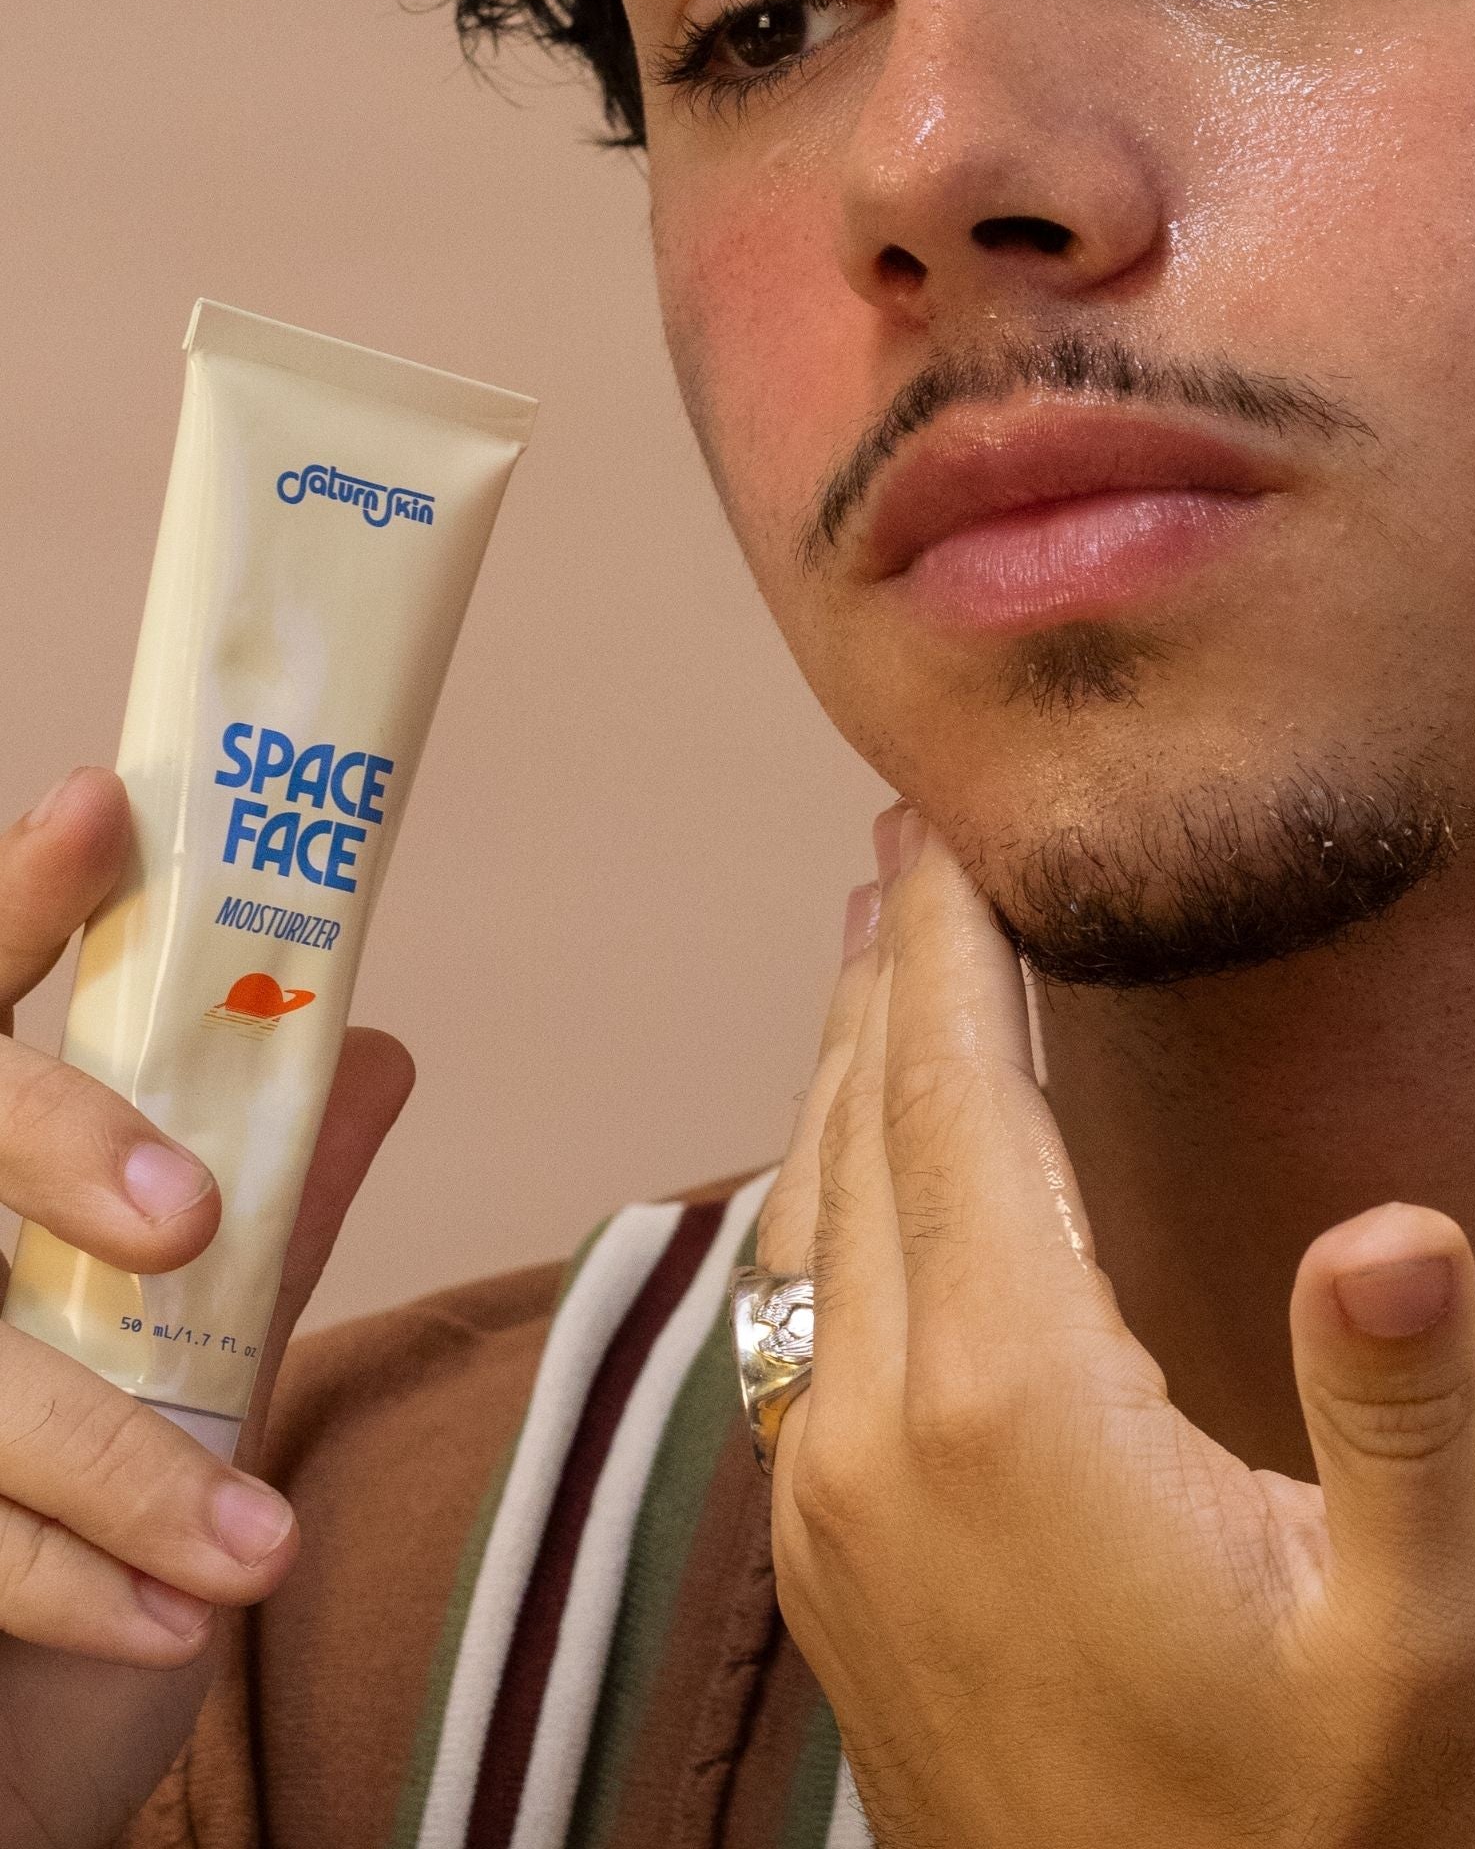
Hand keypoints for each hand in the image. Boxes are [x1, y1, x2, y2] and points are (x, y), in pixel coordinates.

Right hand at [0, 769, 412, 1848]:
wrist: (2, 1734)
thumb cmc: (76, 1497)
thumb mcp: (189, 1348)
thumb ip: (265, 1207)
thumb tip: (373, 1053)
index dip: (20, 892)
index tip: (103, 805)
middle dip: (55, 1143)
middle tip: (191, 1214)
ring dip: (120, 1466)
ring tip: (259, 1547)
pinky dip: (80, 1581)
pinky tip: (183, 1618)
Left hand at [756, 811, 1474, 1848]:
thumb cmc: (1325, 1841)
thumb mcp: (1426, 1642)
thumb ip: (1402, 1418)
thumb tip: (1399, 1229)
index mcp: (1012, 1407)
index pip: (959, 1102)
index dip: (952, 947)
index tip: (946, 822)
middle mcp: (877, 1435)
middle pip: (862, 1134)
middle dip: (886, 978)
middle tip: (905, 847)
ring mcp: (830, 1509)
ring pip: (810, 1220)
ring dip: (844, 1076)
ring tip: (875, 965)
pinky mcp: (832, 1570)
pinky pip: (800, 1316)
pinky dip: (829, 1193)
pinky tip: (862, 1177)